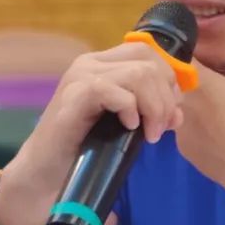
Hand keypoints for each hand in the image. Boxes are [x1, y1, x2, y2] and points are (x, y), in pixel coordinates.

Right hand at [9, 42, 183, 198]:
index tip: (171, 112)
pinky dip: (128, 108)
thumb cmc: (85, 148)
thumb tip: (178, 113)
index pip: (148, 53)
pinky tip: (128, 127)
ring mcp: (79, 77)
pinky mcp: (72, 97)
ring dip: (153, 107)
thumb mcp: (126, 126)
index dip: (168, 80)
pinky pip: (111, 89)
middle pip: (148, 62)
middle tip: (161, 128)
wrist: (47, 171)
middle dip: (165, 98)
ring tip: (149, 134)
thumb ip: (150, 113)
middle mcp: (91, 63)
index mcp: (104, 64)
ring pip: (137, 74)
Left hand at [175, 22, 224, 200]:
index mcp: (199, 82)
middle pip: (169, 83)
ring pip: (174, 107)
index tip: (176, 45)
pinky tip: (208, 129)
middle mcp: (181, 102)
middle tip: (189, 74)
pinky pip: (182, 131)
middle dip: (176, 78)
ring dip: (183, 103)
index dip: (175, 50)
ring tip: (202, 104)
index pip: (174, 58)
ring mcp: (179, 128)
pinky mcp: (183, 149)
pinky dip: (191, 127)